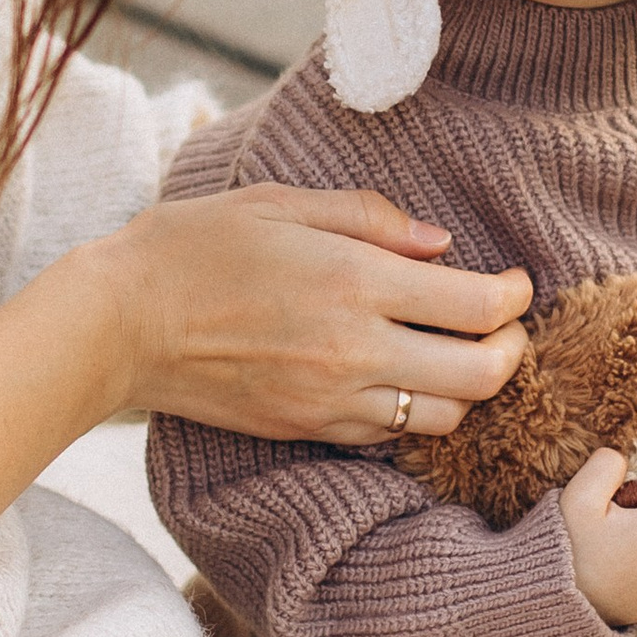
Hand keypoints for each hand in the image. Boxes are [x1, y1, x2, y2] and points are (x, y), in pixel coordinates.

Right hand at [86, 183, 533, 446]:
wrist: (121, 324)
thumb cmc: (195, 246)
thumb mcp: (282, 203)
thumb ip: (371, 218)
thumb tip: (440, 245)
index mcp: (354, 281)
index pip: (479, 305)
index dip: (515, 295)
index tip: (513, 281)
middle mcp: (354, 349)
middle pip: (482, 373)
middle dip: (510, 349)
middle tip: (502, 324)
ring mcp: (332, 399)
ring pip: (445, 415)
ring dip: (467, 386)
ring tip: (454, 352)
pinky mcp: (309, 429)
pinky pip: (391, 434)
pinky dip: (414, 410)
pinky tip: (400, 376)